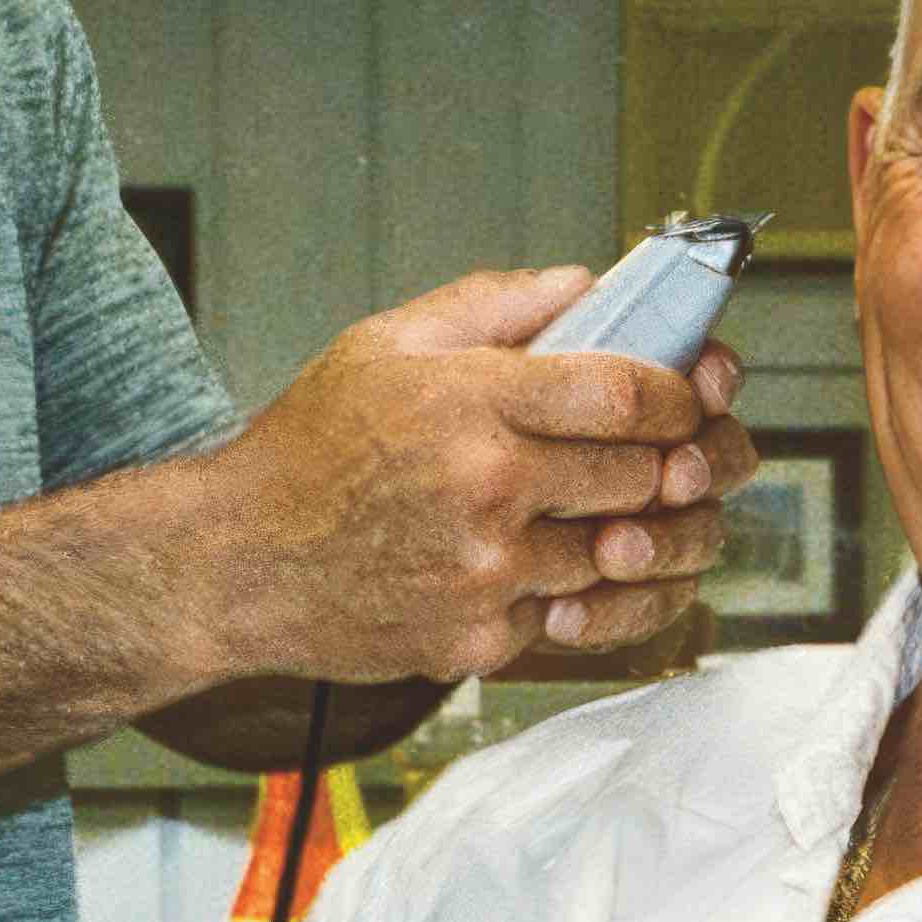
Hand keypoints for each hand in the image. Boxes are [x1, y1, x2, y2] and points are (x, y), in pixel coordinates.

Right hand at [196, 269, 747, 685]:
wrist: (236, 562)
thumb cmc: (307, 452)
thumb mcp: (385, 343)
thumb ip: (493, 303)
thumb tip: (586, 283)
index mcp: (472, 401)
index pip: (628, 392)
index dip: (679, 393)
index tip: (685, 395)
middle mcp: (487, 487)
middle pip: (641, 474)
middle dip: (664, 462)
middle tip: (659, 454)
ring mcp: (486, 572)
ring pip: (616, 551)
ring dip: (625, 530)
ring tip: (603, 509)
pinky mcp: (477, 639)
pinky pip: (567, 614)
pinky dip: (569, 590)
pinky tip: (539, 561)